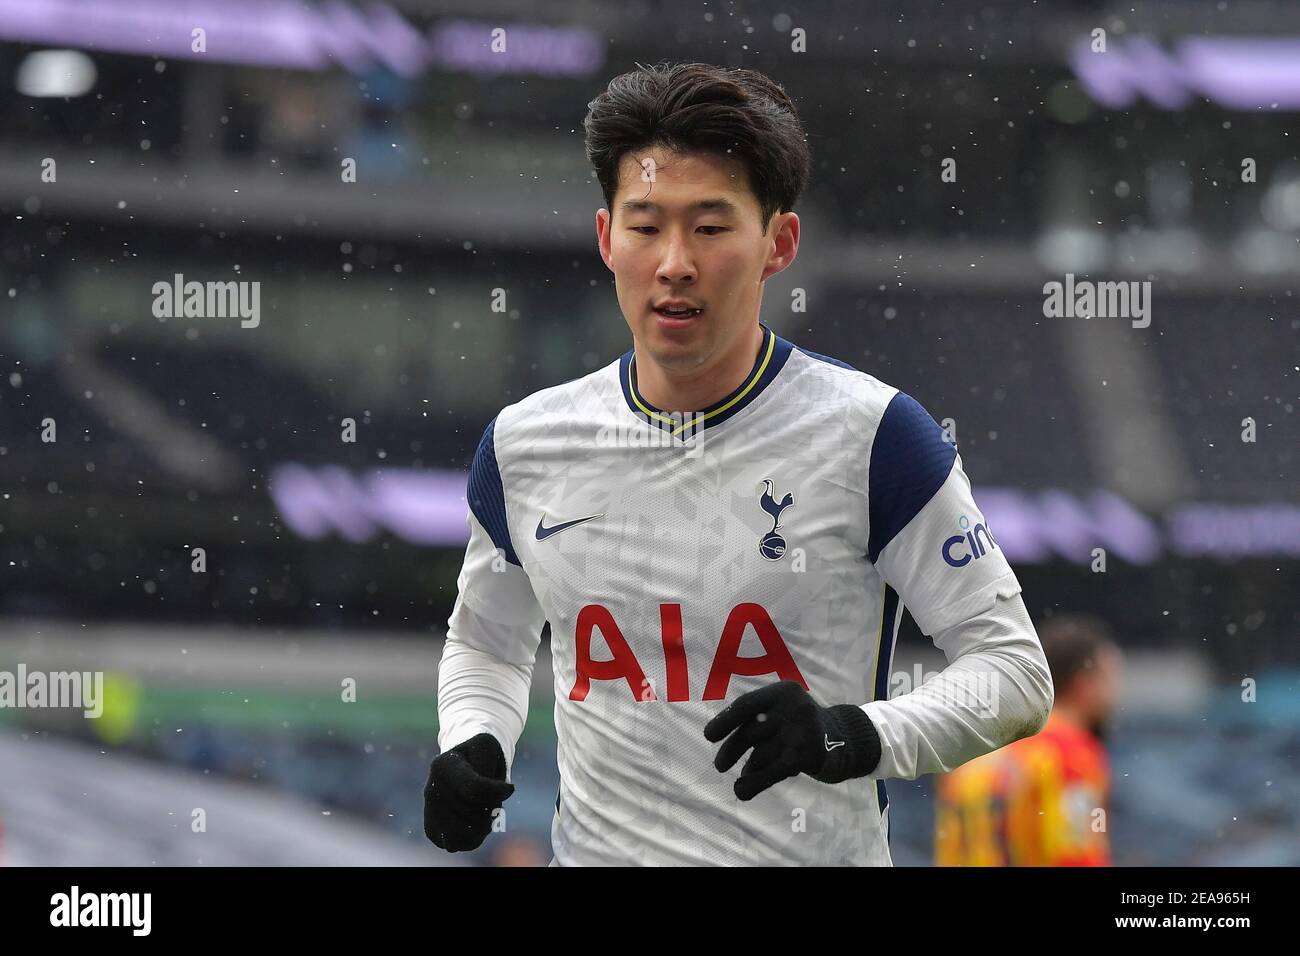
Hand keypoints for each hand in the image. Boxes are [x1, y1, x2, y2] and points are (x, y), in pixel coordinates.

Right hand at [423, 732, 514, 851]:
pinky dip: (473, 837)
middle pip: (474, 814)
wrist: (462, 764)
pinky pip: (458, 843)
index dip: (498, 792)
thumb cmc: (479, 755)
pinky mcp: (432, 829)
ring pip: (465, 834)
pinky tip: (475, 821)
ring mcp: (430, 811)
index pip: (476, 789)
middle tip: (493, 796)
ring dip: (483, 825)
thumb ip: (490, 769)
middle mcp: (431, 790)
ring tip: (484, 810)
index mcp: (443, 765)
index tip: (510, 788)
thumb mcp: (487, 749)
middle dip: (492, 808)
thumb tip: (502, 794)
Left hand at [704, 680, 880, 800]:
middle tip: (719, 765)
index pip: (746, 705)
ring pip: (760, 755)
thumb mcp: (783, 711)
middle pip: (750, 732)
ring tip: (744, 775)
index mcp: (784, 691)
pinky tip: (741, 791)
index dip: (725, 721)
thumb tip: (723, 749)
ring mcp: (802, 732)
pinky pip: (770, 773)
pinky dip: (752, 784)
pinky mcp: (806, 756)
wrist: (845, 741)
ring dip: (749, 768)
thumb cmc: (801, 726)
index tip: (708, 736)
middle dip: (731, 749)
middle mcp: (794, 707)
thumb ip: (757, 722)